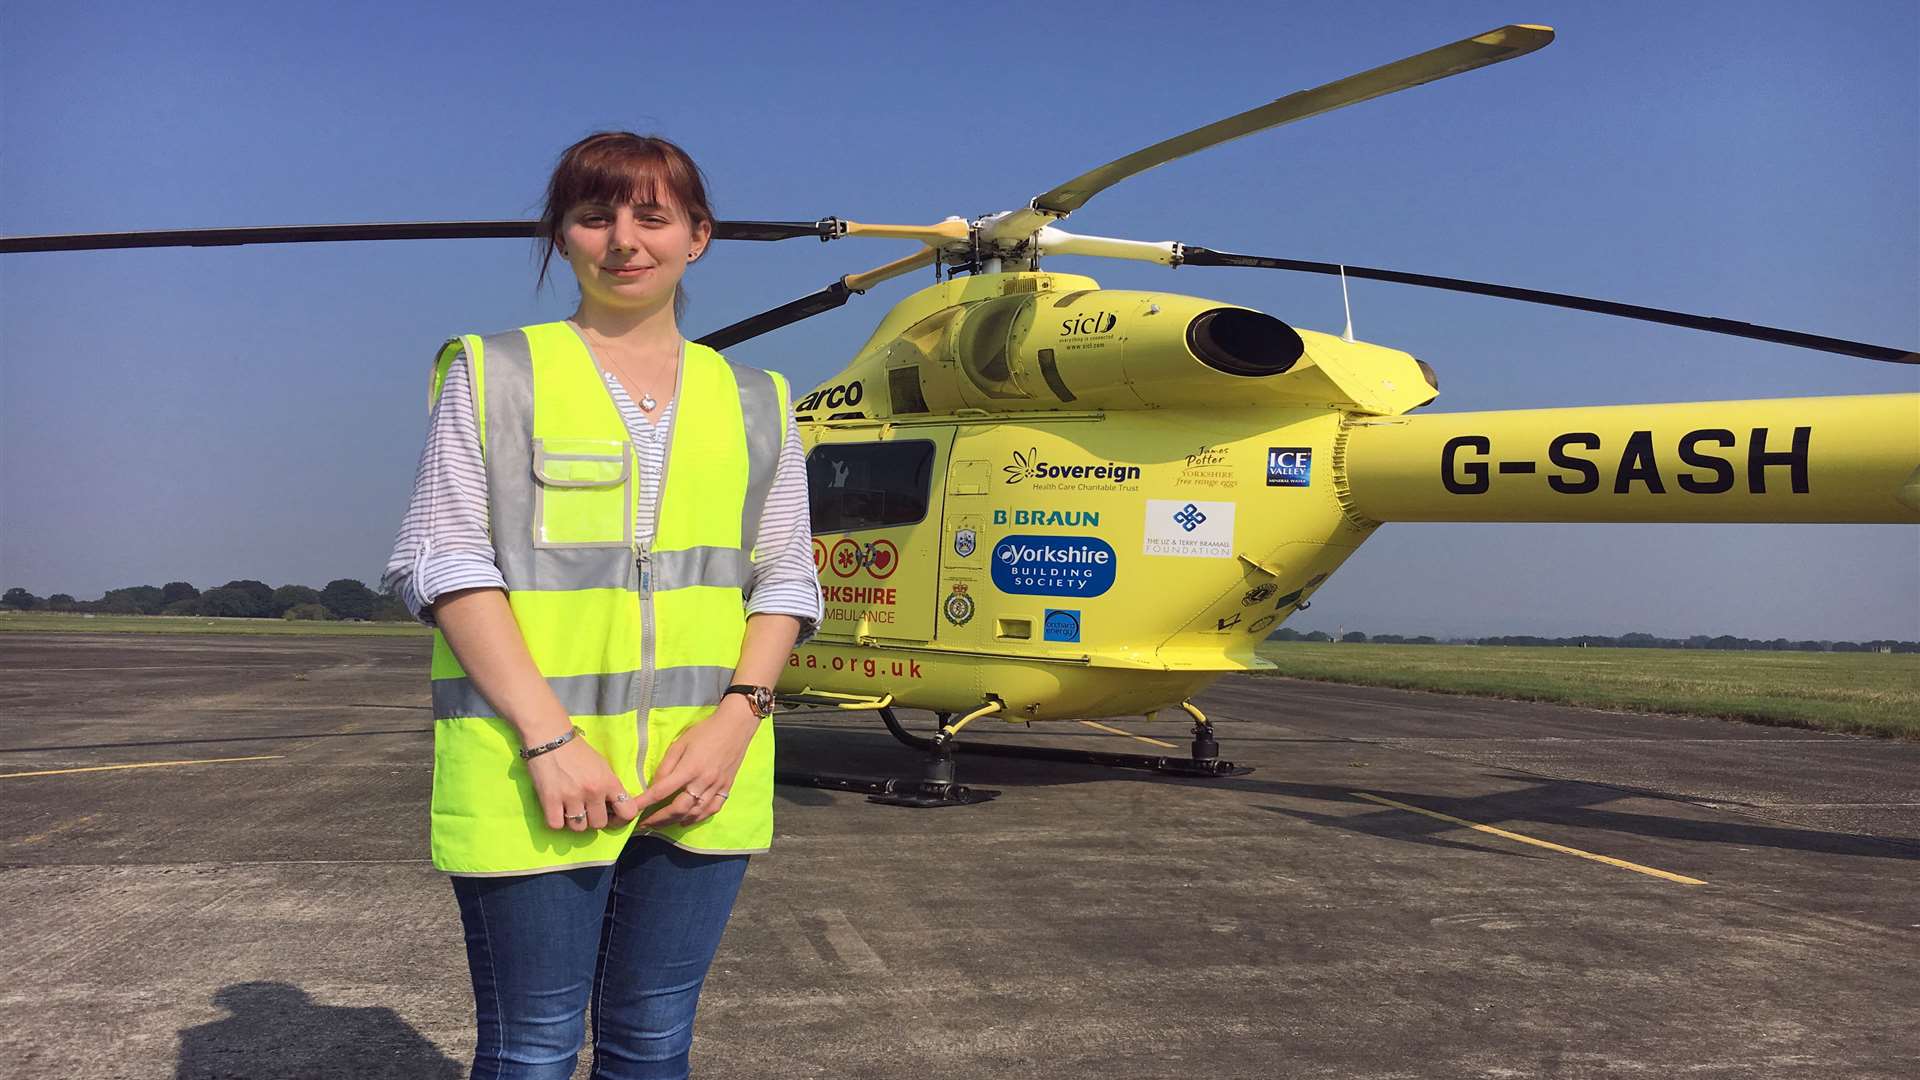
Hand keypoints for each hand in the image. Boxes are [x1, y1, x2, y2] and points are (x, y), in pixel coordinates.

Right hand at [525, 733, 640, 832]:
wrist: (550, 738)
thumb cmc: (577, 751)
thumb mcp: (602, 766)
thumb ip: (609, 786)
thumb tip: (613, 807)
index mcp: (609, 781)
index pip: (628, 812)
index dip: (621, 819)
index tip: (612, 816)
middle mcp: (593, 791)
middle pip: (600, 824)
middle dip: (593, 819)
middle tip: (585, 809)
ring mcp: (571, 797)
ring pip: (579, 828)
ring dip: (574, 822)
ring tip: (569, 809)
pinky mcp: (550, 800)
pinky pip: (557, 825)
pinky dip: (556, 821)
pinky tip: (556, 810)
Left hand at [638, 698, 759, 827]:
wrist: (736, 726)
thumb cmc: (705, 731)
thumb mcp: (680, 743)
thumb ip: (667, 765)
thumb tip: (656, 785)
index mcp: (689, 768)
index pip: (661, 791)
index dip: (644, 803)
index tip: (631, 809)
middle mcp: (703, 781)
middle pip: (678, 809)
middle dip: (659, 819)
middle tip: (645, 823)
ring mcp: (716, 787)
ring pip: (694, 813)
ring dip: (675, 822)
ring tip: (662, 824)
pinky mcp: (726, 788)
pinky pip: (711, 810)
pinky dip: (697, 818)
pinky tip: (687, 819)